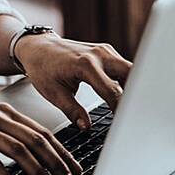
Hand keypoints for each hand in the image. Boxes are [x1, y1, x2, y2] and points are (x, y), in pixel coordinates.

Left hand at [14, 35, 132, 128]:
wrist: (38, 47)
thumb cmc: (43, 68)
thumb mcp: (53, 93)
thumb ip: (72, 111)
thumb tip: (86, 126)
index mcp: (85, 64)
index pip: (111, 91)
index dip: (120, 110)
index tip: (124, 123)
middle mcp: (99, 54)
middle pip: (131, 74)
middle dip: (136, 94)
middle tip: (136, 115)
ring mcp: (105, 51)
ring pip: (130, 69)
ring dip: (133, 87)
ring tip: (133, 108)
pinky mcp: (106, 52)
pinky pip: (123, 67)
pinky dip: (127, 81)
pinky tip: (125, 97)